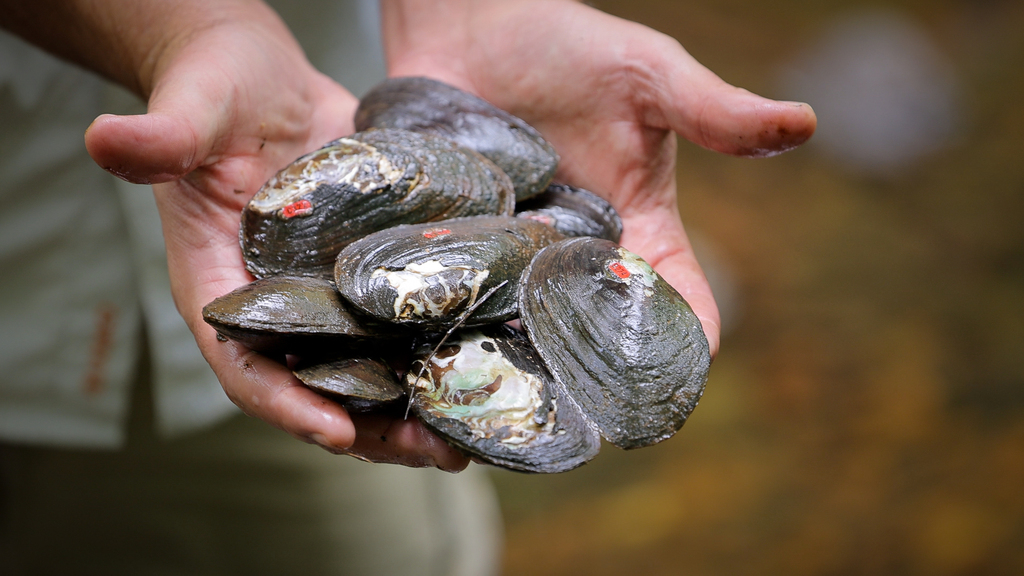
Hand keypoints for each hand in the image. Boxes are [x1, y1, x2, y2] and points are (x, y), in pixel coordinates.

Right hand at [82, 1, 467, 470]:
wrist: (265, 79)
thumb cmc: (214, 92)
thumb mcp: (191, 111)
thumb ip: (162, 135)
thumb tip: (108, 140)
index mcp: (220, 289)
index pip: (244, 366)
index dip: (287, 405)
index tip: (338, 433)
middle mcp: (275, 307)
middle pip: (319, 387)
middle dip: (374, 429)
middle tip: (435, 453)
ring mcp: (326, 294)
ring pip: (367, 368)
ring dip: (414, 407)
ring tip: (467, 434)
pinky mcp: (367, 273)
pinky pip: (400, 324)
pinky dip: (434, 351)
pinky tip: (483, 365)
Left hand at [382, 0, 817, 356]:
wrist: (472, 23)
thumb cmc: (568, 44)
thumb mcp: (649, 75)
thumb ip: (715, 111)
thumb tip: (804, 123)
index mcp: (643, 226)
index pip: (682, 299)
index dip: (693, 341)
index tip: (685, 374)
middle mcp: (585, 254)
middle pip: (609, 336)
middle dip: (608, 376)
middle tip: (598, 411)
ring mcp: (522, 258)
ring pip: (539, 333)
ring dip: (539, 365)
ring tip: (529, 398)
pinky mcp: (467, 250)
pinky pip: (473, 304)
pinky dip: (471, 332)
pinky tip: (460, 357)